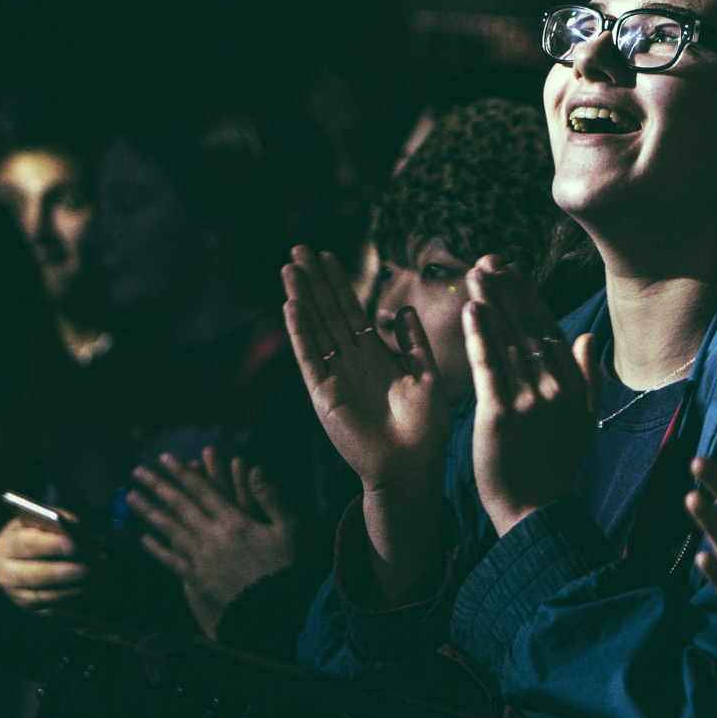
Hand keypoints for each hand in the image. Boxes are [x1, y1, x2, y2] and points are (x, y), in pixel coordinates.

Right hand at [0, 514, 91, 609]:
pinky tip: (97, 588)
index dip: (51, 545)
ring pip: (47, 596)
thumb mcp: (46, 521)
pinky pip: (55, 610)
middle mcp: (7, 573)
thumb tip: (78, 536)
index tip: (76, 545)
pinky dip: (77, 600)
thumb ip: (60, 523)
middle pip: (37, 575)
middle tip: (97, 564)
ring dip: (79, 588)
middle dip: (70, 571)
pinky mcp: (31, 609)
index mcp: (7, 545)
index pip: (26, 544)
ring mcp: (17, 594)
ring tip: (104, 575)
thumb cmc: (42, 532)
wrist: (26, 554)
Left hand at [127, 449, 301, 636]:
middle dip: (157, 486)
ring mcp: (202, 558)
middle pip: (179, 506)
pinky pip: (172, 561)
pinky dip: (157, 549)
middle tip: (137, 471)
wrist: (275, 608)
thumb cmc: (287, 566)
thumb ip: (271, 497)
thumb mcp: (290, 527)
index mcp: (234, 521)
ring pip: (169, 530)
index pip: (202, 491)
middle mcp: (212, 536)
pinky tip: (143, 539)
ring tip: (130, 497)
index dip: (182, 473)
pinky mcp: (198, 579)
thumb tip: (255, 468)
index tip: (164, 458)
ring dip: (148, 512)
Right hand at [282, 246, 450, 494]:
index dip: (339, 284)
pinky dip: (301, 332)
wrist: (412, 467)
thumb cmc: (425, 429)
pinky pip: (310, 358)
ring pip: (315, 329)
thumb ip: (414, 343)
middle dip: (315, 281)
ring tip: (290, 269)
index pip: (351, 312)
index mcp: (375, 356)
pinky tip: (292, 307)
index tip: (327, 256)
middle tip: (299, 250)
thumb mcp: (426, 375)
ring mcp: (335, 377)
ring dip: (302, 298)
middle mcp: (350, 363)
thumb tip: (402, 310)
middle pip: (327, 313)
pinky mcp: (324, 396)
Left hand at [462, 256, 598, 535]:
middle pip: (526, 328)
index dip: (528, 297)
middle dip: (506, 290)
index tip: (512, 270)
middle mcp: (553, 388)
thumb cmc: (556, 467)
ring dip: (490, 303)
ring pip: (506, 341)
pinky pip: (488, 367)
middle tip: (487, 260)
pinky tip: (471, 311)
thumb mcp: (583, 421)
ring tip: (475, 274)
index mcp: (572, 386)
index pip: (548, 330)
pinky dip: (480, 336)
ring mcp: (528, 400)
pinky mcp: (500, 415)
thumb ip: (587, 376)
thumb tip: (587, 336)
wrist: (536, 512)